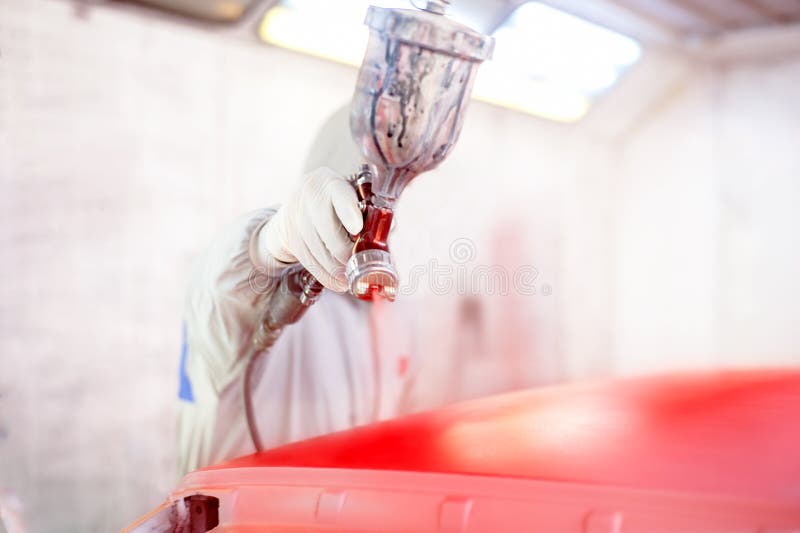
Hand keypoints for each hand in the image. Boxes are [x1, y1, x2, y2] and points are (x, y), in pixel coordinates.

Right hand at [258, 167, 362, 291]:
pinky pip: (308, 260)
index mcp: (330, 182)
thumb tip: (386, 231)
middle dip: (344, 252)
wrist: (295, 207)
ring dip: (335, 269)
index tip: (357, 229)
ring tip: (348, 279)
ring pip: (317, 249)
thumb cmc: (334, 204)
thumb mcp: (348, 198)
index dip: (348, 212)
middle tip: (357, 266)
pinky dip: (324, 274)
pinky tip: (335, 282)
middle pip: (328, 229)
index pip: (339, 195)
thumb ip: (366, 212)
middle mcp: (309, 196)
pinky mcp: (289, 236)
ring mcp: (295, 215)